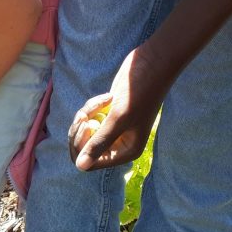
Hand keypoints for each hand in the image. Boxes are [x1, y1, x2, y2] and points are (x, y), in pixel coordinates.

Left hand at [69, 44, 172, 170]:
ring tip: (103, 100)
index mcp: (125, 151)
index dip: (81, 148)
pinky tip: (107, 96)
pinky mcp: (107, 116)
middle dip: (79, 132)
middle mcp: (118, 144)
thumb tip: (80, 167)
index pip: (90, 163)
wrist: (152, 64)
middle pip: (82, 150)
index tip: (85, 125)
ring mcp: (112, 130)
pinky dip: (91, 107)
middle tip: (83, 115)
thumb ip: (99, 143)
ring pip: (83, 132)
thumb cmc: (140, 92)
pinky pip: (88, 118)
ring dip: (86, 115)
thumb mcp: (118, 119)